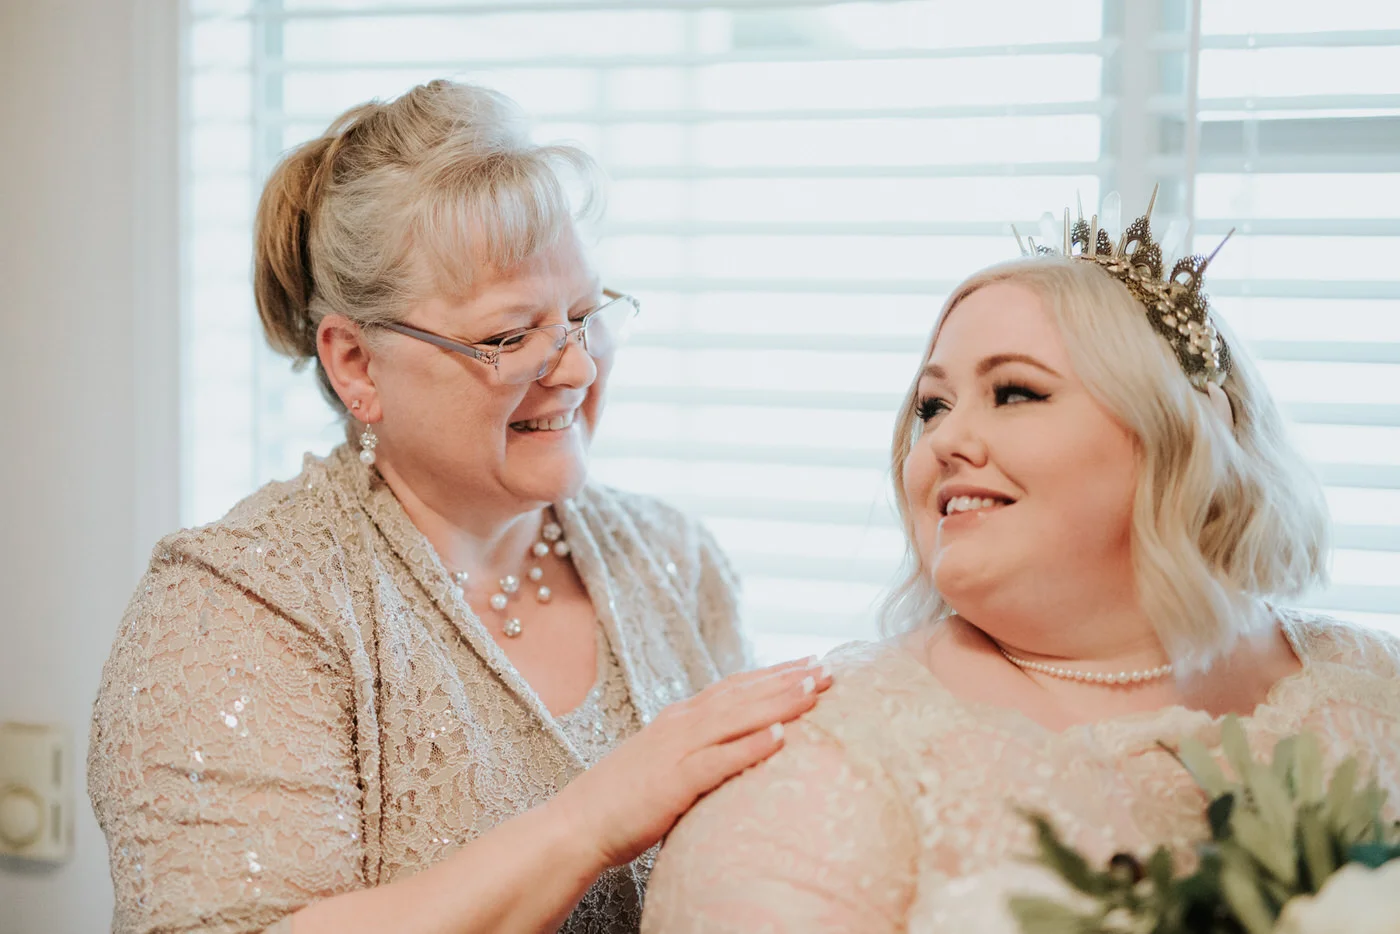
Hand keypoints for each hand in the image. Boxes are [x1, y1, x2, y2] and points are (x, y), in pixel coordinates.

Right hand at [550, 657, 832, 867]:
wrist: (576, 825)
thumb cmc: (621, 802)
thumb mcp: (664, 766)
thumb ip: (696, 753)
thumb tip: (732, 753)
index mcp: (678, 719)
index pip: (734, 687)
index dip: (772, 674)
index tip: (808, 664)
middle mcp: (680, 725)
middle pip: (742, 694)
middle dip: (787, 679)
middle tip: (828, 668)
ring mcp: (676, 750)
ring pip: (737, 718)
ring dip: (778, 701)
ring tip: (814, 690)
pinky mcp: (674, 781)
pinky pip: (719, 760)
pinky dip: (750, 745)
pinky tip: (781, 737)